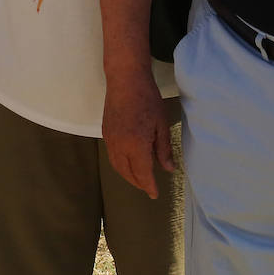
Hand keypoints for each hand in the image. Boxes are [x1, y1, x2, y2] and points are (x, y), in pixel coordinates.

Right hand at [102, 73, 173, 197]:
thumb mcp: (162, 124)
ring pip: (117, 165)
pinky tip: (128, 162)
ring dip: (127, 175)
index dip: (149, 186)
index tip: (155, 194)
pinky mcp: (105, 132)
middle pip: (127, 173)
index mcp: (136, 145)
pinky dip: (120, 164)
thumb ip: (163, 149)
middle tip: (149, 187)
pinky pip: (111, 155)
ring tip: (139, 178)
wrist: (125, 80)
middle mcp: (120, 145)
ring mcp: (110, 139)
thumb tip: (168, 168)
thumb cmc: (147, 99)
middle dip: (138, 183)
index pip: (143, 174)